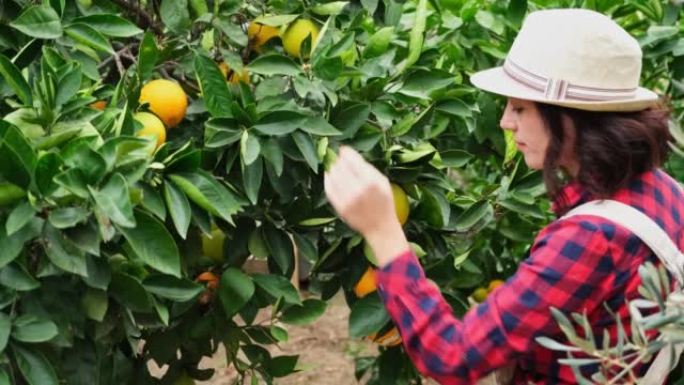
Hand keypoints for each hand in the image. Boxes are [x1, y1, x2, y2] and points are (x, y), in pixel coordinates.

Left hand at [324, 146, 409, 266]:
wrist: (380, 226)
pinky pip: (328, 188)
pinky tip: (330, 176)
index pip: (351, 159)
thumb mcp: (382, 180)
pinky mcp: (339, 207)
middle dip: (339, 160)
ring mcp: (347, 199)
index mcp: (371, 181)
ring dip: (333, 169)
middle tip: (341, 160)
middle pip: (340, 166)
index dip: (345, 152)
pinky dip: (328, 179)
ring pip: (332, 175)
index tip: (343, 150)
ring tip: (337, 168)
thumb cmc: (384, 201)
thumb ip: (366, 167)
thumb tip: (346, 152)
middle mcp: (358, 190)